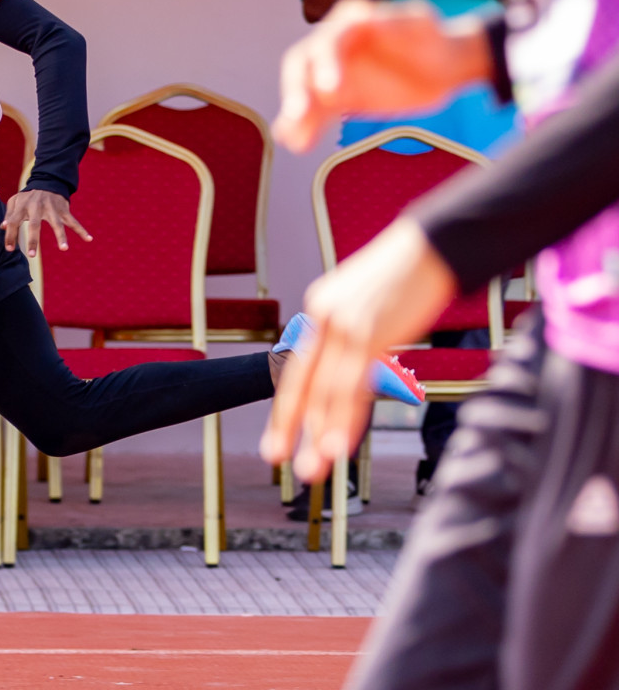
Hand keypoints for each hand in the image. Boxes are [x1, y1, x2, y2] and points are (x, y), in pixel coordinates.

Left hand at [0, 189, 91, 256]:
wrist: (47, 182)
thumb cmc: (28, 197)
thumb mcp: (15, 202)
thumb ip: (9, 214)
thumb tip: (3, 227)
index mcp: (23, 206)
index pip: (14, 222)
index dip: (10, 235)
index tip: (9, 249)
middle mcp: (37, 207)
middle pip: (35, 225)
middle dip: (33, 240)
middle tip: (31, 256)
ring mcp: (52, 208)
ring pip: (57, 224)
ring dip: (61, 236)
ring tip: (64, 248)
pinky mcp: (63, 210)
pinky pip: (73, 221)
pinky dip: (82, 230)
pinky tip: (89, 239)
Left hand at [260, 220, 456, 480]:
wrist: (434, 244)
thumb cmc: (410, 275)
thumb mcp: (370, 303)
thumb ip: (356, 335)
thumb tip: (354, 369)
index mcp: (320, 309)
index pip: (298, 368)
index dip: (287, 406)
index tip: (277, 436)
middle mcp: (324, 317)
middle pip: (302, 382)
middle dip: (290, 426)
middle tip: (278, 459)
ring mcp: (343, 325)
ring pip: (326, 390)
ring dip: (320, 433)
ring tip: (315, 467)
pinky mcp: (368, 332)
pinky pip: (351, 385)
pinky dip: (345, 418)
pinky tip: (340, 443)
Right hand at [274, 0, 493, 152]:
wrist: (443, 66)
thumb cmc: (432, 39)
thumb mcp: (420, 24)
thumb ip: (394, 21)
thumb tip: (364, 17)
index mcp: (348, 23)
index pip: (327, 42)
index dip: (324, 64)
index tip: (329, 88)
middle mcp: (332, 46)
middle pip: (303, 67)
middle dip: (297, 91)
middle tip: (298, 114)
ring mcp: (332, 73)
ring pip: (305, 93)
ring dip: (296, 115)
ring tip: (296, 140)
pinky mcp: (337, 98)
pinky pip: (317, 113)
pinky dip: (305, 128)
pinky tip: (298, 143)